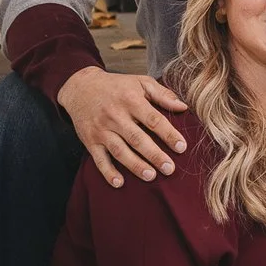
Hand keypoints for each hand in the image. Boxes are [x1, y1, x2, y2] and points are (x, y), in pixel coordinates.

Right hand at [58, 66, 190, 186]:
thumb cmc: (117, 86)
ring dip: (135, 165)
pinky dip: (108, 172)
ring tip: (151, 176)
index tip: (181, 147)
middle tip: (170, 168)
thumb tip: (184, 107)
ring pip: (120, 150)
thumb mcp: (140, 82)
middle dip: (154, 155)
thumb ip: (162, 94)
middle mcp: (115, 116)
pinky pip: (99, 159)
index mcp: (131, 100)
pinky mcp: (90, 140)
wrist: (81, 87)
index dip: (168, 134)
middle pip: (137, 138)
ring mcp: (101, 130)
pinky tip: (119, 183)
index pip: (153, 119)